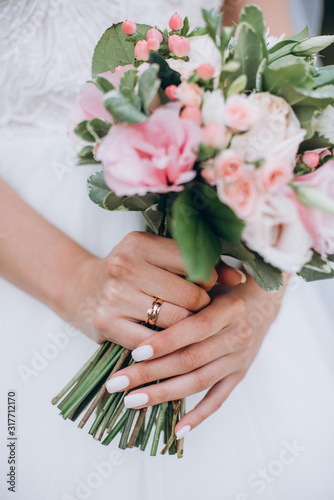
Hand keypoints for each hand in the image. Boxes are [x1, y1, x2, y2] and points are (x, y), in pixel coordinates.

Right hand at [70, 231, 244, 346]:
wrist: (81, 291)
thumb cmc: (129, 274)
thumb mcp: (157, 259)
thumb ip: (197, 265)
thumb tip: (239, 278)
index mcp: (141, 243)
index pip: (195, 265)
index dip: (210, 282)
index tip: (207, 289)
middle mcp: (125, 265)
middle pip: (190, 297)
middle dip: (201, 309)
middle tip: (197, 312)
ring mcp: (114, 295)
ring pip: (176, 321)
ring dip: (187, 330)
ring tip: (183, 326)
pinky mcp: (106, 322)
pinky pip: (153, 343)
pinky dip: (166, 347)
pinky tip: (166, 341)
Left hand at [105, 274, 286, 435]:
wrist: (257, 302)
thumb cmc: (219, 289)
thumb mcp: (206, 283)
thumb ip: (182, 293)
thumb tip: (141, 308)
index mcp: (230, 309)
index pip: (196, 328)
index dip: (166, 342)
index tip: (135, 352)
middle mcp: (238, 335)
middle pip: (191, 359)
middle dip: (151, 372)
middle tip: (117, 383)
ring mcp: (239, 358)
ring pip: (199, 381)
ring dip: (164, 394)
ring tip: (131, 401)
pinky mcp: (239, 375)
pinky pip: (218, 399)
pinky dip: (199, 416)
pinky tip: (177, 430)